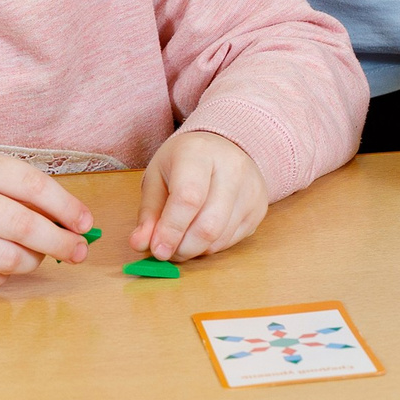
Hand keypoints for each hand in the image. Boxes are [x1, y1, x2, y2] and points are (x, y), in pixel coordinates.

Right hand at [0, 149, 93, 291]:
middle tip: (79, 251)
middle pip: (26, 227)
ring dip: (33, 262)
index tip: (86, 223)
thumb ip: (17, 190)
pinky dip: (3, 275)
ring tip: (36, 257)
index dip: (67, 207)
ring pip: (10, 259)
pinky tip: (1, 265)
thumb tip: (71, 220)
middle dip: (61, 242)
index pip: (33, 186)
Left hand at [133, 131, 269, 261]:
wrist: (223, 148)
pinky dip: (211, 247)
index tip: (157, 250)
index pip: (188, 198)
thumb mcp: (157, 178)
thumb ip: (148, 214)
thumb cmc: (184, 163)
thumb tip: (140, 244)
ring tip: (181, 240)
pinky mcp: (260, 207)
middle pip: (209, 224)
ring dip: (195, 250)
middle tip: (166, 251)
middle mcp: (232, 167)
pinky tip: (200, 234)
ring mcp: (251, 188)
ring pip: (220, 237)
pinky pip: (232, 241)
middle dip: (183, 248)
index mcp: (198, 152)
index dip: (171, 230)